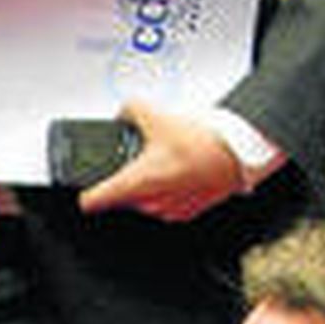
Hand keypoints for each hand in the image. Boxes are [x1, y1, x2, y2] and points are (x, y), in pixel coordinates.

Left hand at [78, 101, 243, 221]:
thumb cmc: (204, 143)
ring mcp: (167, 211)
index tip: (84, 189)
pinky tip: (178, 172)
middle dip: (124, 179)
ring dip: (146, 185)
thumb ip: (132, 110)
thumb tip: (125, 111)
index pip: (91, 202)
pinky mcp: (184, 213)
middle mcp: (148, 202)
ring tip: (163, 163)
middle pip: (119, 197)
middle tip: (137, 160)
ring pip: (142, 201)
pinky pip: (164, 204)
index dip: (84, 194)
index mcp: (135, 183)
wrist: (239, 154)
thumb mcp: (159, 116)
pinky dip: (167, 191)